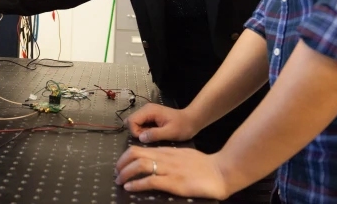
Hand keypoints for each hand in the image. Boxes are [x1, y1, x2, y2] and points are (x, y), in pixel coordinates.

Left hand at [114, 146, 228, 198]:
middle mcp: (164, 158)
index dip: (126, 156)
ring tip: (119, 180)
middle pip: (135, 153)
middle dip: (121, 163)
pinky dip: (137, 184)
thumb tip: (157, 162)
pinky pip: (150, 181)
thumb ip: (170, 157)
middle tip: (117, 173)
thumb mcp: (183, 156)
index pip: (140, 149)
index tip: (121, 164)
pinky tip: (130, 188)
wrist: (220, 171)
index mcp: (166, 151)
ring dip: (125, 173)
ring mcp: (169, 169)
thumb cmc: (204, 166)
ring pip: (140, 165)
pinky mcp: (173, 182)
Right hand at [124, 103, 197, 142]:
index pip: (131, 120)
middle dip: (136, 132)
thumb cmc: (182, 126)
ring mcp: (147, 112)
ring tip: (153, 136)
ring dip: (140, 132)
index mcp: (149, 111)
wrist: (191, 120)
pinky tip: (153, 133)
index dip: (135, 132)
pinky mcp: (150, 116)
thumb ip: (155, 134)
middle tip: (149, 137)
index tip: (146, 138)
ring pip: (134, 123)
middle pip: (131, 121)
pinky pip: (140, 124)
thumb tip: (140, 138)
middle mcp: (146, 109)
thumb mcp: (170, 132)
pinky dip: (143, 131)